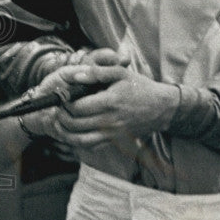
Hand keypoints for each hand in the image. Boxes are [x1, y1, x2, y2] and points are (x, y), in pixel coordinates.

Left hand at [47, 64, 179, 148]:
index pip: (77, 107)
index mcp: (109, 102)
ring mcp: (112, 134)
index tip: (61, 95)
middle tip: (57, 107)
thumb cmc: (140, 87)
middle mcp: (109, 121)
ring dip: (65, 132)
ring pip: (80, 140)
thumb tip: (75, 76)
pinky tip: (72, 131)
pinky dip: (77, 141)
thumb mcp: (120, 73)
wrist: (162, 108)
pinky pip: (91, 146)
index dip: (64, 102)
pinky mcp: (114, 140)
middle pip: (75, 124)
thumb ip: (96, 72)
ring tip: (60, 121)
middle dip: (61, 116)